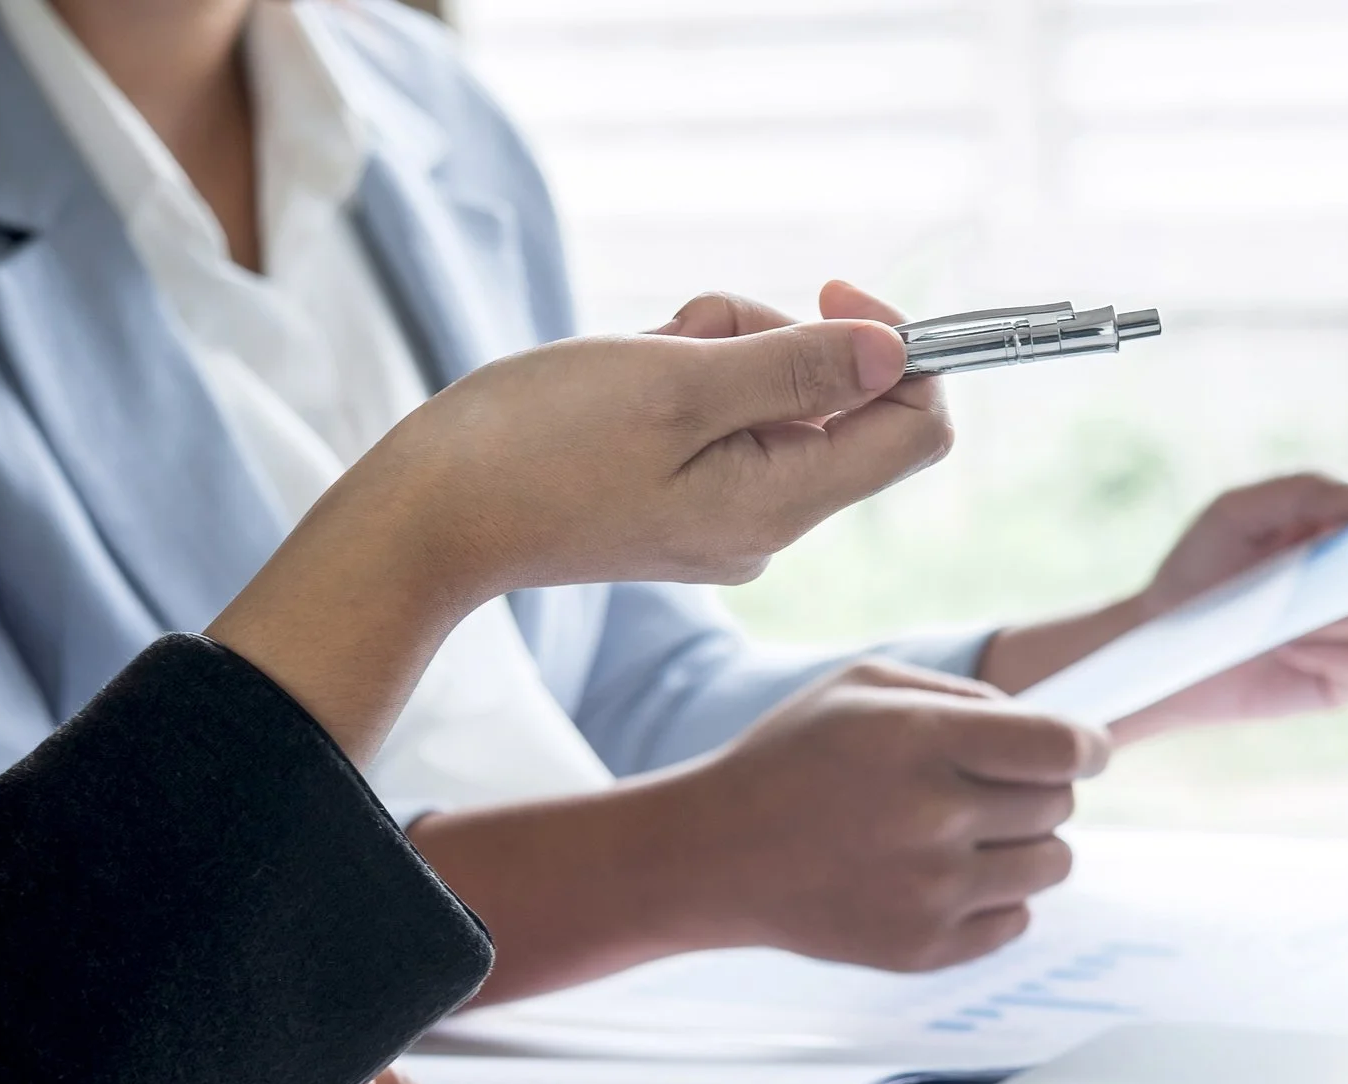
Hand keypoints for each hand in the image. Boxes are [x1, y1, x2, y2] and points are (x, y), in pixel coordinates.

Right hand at [209, 297, 949, 761]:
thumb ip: (797, 369)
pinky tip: (620, 386)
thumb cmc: (541, 445)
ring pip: (772, 398)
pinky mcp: (680, 501)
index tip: (832, 295)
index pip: (916, 430)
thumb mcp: (680, 383)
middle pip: (839, 402)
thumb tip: (898, 353)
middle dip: (772, 339)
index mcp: (783, 503)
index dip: (901, 351)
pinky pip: (719, 419)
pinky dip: (683, 379)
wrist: (431, 515)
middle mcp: (768, 523)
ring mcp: (725, 516)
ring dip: (716, 351)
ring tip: (638, 360)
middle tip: (687, 334)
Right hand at [661, 661, 1109, 970]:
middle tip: (980, 789)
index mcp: (924, 740)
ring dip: (1022, 846)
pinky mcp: (924, 949)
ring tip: (961, 834)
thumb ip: (968, 697)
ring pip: (1051, 866)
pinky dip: (993, 899)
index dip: (1088, 746)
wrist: (717, 856)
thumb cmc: (794, 759)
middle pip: (1059, 806)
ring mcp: (931, 892)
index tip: (1083, 750)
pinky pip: (1016, 920)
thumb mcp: (865, 686)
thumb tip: (1056, 731)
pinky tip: (938, 878)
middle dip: (1036, 791)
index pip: (1062, 748)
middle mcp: (934, 818)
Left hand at [977, 473, 1347, 742]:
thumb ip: (1307, 489)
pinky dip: (1330, 651)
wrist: (1160, 644)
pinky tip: (1286, 645)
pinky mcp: (1346, 680)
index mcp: (1344, 525)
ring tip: (1282, 612)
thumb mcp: (1239, 512)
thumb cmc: (1200, 568)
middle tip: (1325, 558)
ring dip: (1338, 609)